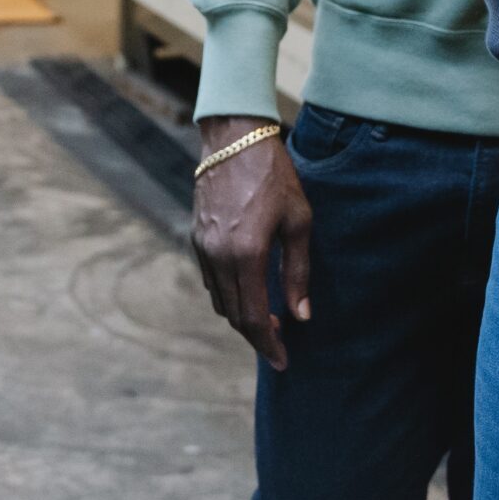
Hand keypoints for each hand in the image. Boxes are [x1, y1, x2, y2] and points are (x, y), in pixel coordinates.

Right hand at [191, 116, 311, 369]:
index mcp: (247, 255)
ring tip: (268, 320)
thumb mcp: (299, 221)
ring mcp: (203, 247)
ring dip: (241, 316)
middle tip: (279, 345)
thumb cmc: (274, 176)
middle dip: (257, 337)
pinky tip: (248, 290)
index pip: (254, 318)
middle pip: (234, 315)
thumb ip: (298, 272)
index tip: (284, 361)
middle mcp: (219, 256)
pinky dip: (227, 295)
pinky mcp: (196, 237)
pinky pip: (210, 280)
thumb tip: (301, 315)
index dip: (269, 345)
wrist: (235, 138)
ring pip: (219, 300)